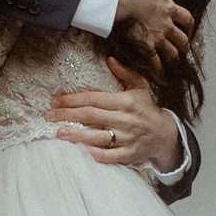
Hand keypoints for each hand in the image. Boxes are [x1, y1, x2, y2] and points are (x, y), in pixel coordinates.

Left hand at [48, 70, 184, 177]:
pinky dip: (96, 154)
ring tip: (59, 133)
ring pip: (98, 136)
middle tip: (49, 115)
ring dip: (77, 135)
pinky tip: (82, 150)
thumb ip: (124, 72)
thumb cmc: (147, 109)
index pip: (94, 98)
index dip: (73, 99)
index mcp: (126, 102)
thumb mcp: (140, 87)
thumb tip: (109, 59)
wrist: (166, 135)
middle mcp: (126, 119)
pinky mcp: (129, 154)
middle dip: (67, 114)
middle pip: (91, 116)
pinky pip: (110, 156)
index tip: (55, 100)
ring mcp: (127, 138)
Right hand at [113, 0, 188, 65]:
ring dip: (173, 57)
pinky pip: (154, 60)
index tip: (188, 27)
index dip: (188, 24)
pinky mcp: (146, 46)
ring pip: (172, 52)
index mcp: (169, 8)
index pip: (186, 18)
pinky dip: (156, 67)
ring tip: (173, 60)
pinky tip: (157, 71)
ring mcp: (158, 37)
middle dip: (184, 44)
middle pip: (182, 39)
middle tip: (184, 48)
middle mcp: (167, 25)